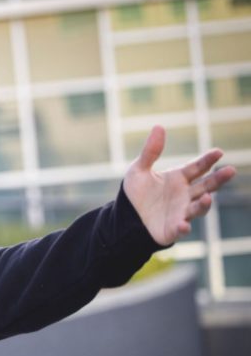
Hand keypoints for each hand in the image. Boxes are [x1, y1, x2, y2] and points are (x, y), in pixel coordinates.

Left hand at [124, 125, 235, 245]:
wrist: (125, 218)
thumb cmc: (135, 193)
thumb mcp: (139, 170)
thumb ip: (150, 152)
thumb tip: (158, 126)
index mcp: (179, 179)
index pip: (197, 167)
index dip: (207, 160)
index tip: (218, 152)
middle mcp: (185, 195)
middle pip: (206, 186)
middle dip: (218, 179)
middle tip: (230, 170)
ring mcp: (181, 212)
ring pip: (198, 208)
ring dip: (204, 204)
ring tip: (207, 197)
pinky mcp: (172, 229)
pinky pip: (181, 229)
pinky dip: (183, 227)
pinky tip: (183, 225)